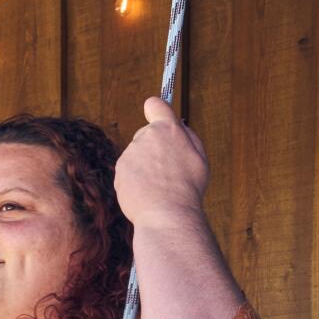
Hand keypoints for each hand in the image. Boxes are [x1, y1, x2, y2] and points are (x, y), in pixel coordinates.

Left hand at [115, 97, 208, 228]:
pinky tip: (146, 192)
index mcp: (168, 129)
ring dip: (144, 166)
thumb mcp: (198, 156)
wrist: (166, 213)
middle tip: (167, 169)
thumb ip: (186, 137)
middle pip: (146, 136)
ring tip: (158, 185)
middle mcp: (145, 136)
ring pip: (137, 156)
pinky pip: (128, 172)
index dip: (155, 109)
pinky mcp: (119, 170)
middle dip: (154, 147)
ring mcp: (130, 153)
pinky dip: (135, 180)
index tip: (155, 111)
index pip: (156, 105)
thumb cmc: (187, 187)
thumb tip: (176, 126)